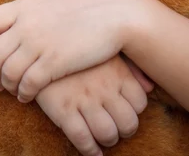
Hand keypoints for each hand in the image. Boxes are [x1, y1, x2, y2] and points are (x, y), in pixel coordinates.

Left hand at [0, 0, 142, 101]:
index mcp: (25, 6)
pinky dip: (23, 93)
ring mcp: (38, 43)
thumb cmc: (89, 5)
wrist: (116, 12)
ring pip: (6, 72)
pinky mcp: (53, 63)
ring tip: (13, 91)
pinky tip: (28, 96)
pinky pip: (27, 84)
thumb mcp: (52, 0)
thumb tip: (21, 16)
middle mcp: (26, 24)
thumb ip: (32, 9)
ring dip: (6, 85)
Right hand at [35, 55, 152, 155]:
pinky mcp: (63, 109)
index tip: (124, 113)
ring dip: (107, 140)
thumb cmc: (75, 47)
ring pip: (107, 134)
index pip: (140, 103)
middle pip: (128, 123)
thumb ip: (131, 68)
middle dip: (123, 131)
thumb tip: (150, 87)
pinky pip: (82, 139)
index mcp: (117, 72)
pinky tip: (90, 151)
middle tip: (115, 130)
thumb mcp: (105, 51)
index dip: (134, 112)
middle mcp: (104, 88)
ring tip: (102, 138)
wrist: (38, 43)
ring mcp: (84, 99)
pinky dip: (89, 150)